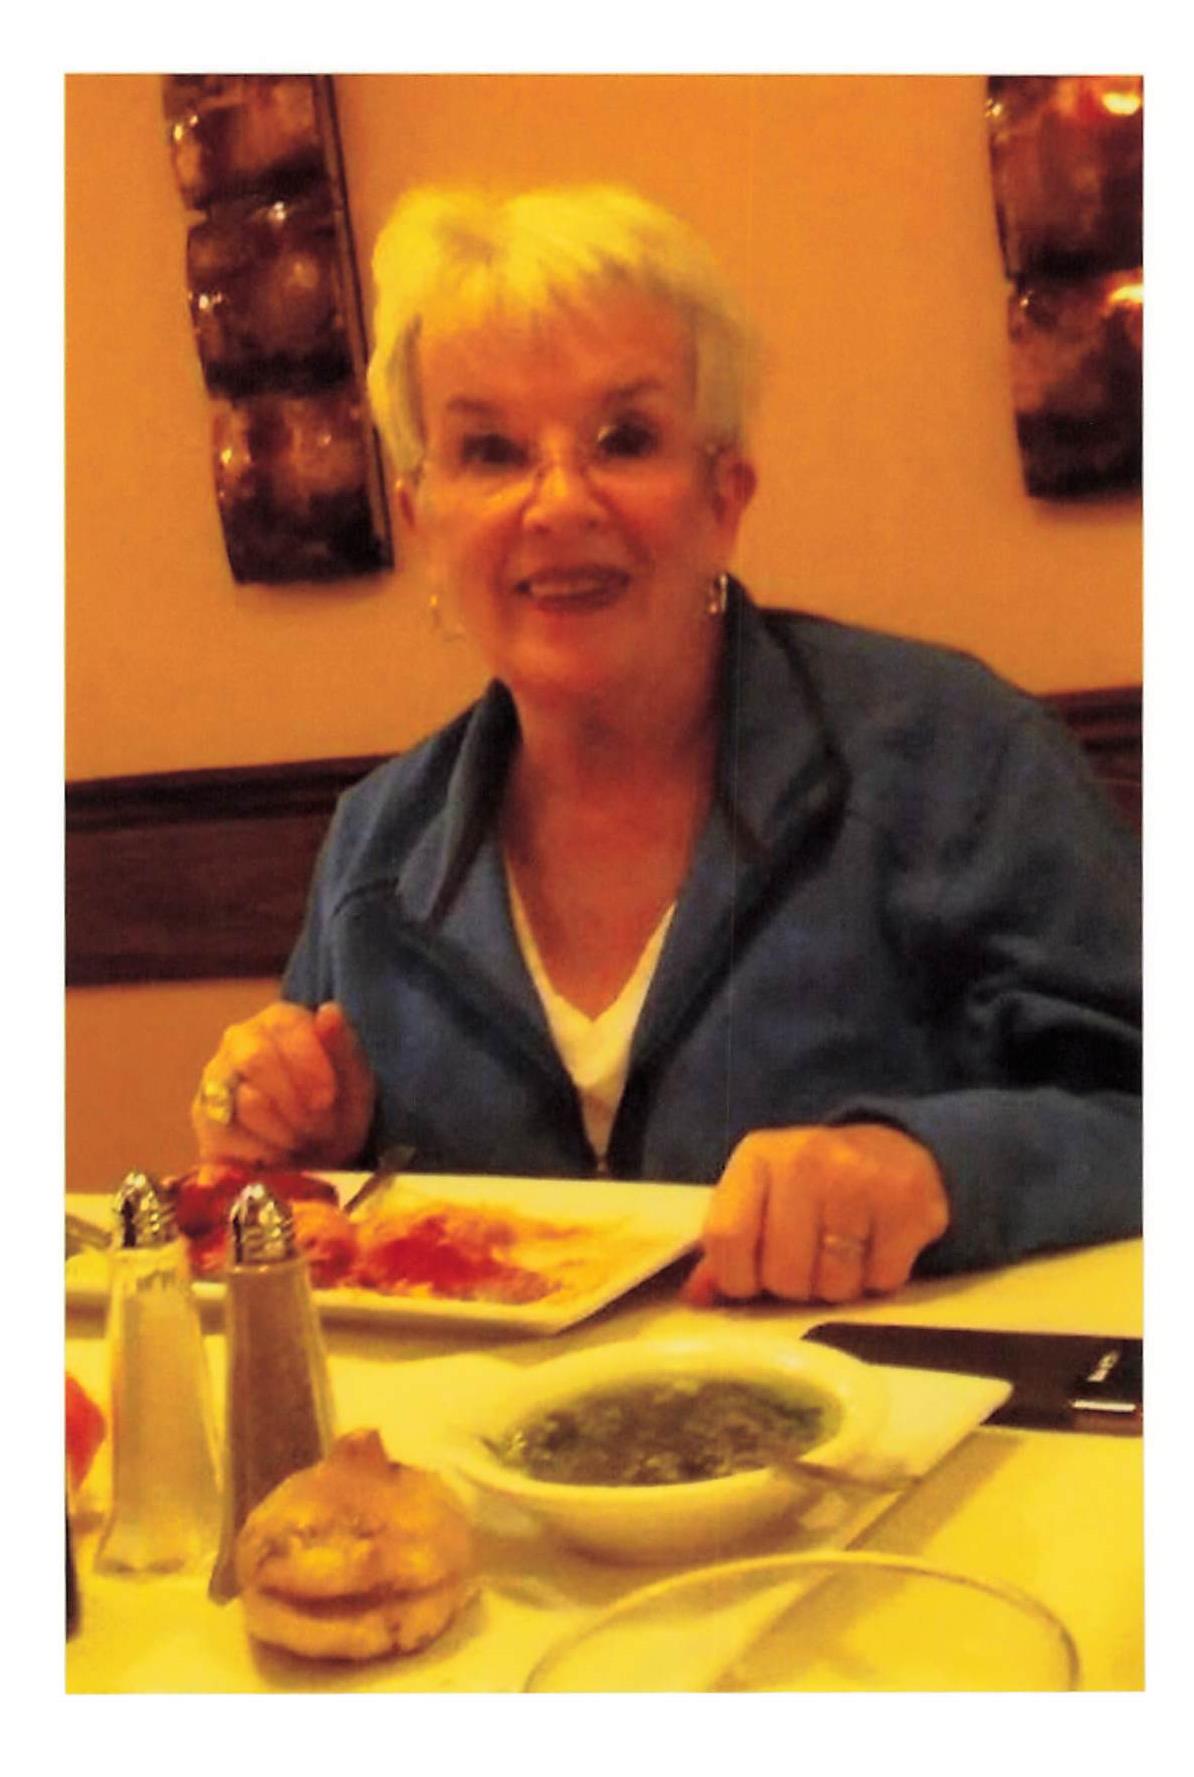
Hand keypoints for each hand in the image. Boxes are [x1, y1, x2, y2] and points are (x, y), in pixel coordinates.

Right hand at [191, 1000, 375, 1168]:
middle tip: (318, 1127)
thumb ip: (343, 1046)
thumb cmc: (336, 1107)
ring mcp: (216, 1077)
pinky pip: (226, 1137)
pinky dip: (260, 1153)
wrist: (316, 1152)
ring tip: (301, 1138)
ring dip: (284, 1132)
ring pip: (245, 1101)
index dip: (309, 1069)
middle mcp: (239, 1039)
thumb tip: (328, 1012)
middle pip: (255, 1059)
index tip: (327, 1100)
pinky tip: (276, 1152)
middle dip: (294, 1103)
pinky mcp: (203, 1117)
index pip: (287, 1031)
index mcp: (280, 1019)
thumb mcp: (355, 1079)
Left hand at [681, 1124, 948, 1306]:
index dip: (738, 1278)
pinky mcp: (907, 1202)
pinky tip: (876, 1250)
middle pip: (782, 1272)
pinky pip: (882, 1280)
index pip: (725, 1238)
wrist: (894, 1151)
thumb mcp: (762, 1198)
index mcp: (757, 1157)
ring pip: (834, 1284)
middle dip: (795, 1286)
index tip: (754, 1281)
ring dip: (838, 1288)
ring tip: (844, 1256)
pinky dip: (878, 1280)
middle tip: (809, 1264)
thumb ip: (727, 1246)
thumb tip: (694, 1298)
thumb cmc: (814, 1186)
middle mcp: (805, 1159)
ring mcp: (859, 1178)